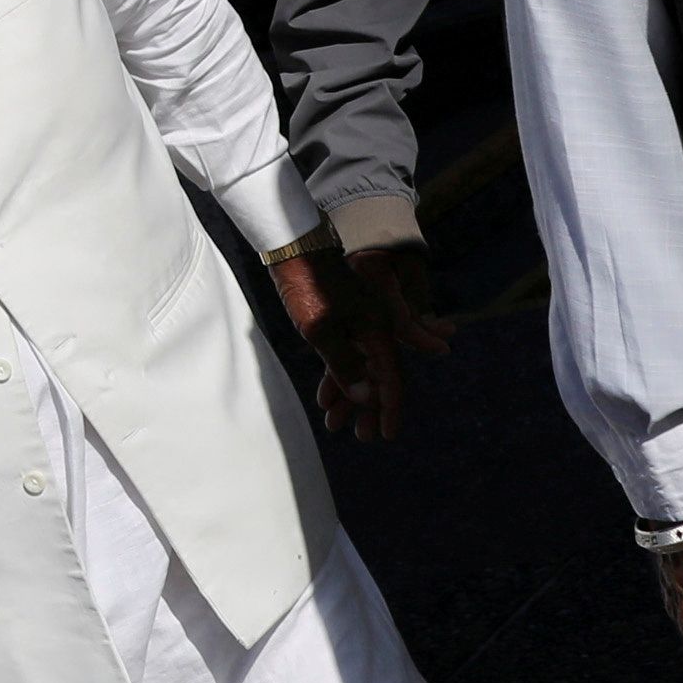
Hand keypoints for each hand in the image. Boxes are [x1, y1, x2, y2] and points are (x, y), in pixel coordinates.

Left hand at [266, 238, 451, 441]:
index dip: (389, 408)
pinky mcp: (340, 319)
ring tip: (336, 425)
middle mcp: (374, 327)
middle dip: (369, 409)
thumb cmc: (307, 284)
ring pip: (360, 367)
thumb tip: (366, 396)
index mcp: (377, 329)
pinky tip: (325, 397)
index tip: (386, 434)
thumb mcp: (321, 328)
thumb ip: (343, 363)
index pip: (391, 377)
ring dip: (350, 396)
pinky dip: (337, 376)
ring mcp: (358, 322)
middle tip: (363, 438)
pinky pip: (346, 354)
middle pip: (378, 376)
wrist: (292, 245)